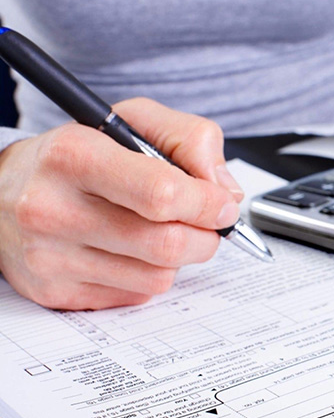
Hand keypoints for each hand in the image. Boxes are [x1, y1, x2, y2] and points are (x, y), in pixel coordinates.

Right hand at [0, 98, 244, 309]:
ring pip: (157, 276)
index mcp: (74, 155)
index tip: (224, 204)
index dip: (208, 203)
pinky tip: (130, 251)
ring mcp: (50, 256)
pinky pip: (136, 295)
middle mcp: (53, 208)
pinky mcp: (55, 291)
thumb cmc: (77, 155)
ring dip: (178, 257)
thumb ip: (190, 140)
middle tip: (206, 224)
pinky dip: (149, 274)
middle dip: (205, 236)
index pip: (162, 193)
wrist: (2, 191)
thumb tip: (226, 191)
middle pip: (166, 244)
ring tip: (161, 231)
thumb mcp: (132, 122)